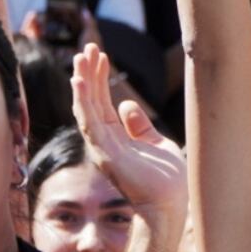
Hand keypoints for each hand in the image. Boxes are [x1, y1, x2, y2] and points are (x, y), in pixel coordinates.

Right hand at [71, 43, 185, 211]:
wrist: (171, 202)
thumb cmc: (165, 178)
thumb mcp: (154, 142)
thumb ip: (139, 125)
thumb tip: (127, 104)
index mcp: (115, 136)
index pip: (101, 101)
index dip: (98, 77)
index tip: (99, 54)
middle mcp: (104, 141)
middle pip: (90, 101)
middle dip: (88, 74)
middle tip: (86, 48)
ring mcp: (102, 148)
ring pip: (85, 109)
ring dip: (82, 83)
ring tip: (80, 59)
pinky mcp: (105, 154)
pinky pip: (89, 124)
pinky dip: (83, 102)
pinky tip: (79, 83)